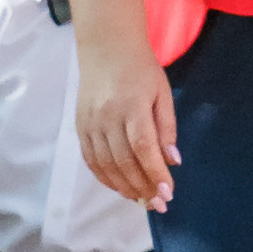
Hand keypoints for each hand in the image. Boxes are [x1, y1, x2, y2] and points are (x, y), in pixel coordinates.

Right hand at [76, 41, 178, 211]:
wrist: (106, 47)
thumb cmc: (140, 69)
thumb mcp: (162, 93)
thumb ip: (167, 128)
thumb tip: (172, 162)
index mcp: (132, 105)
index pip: (143, 148)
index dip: (155, 174)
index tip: (169, 193)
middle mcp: (107, 116)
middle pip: (124, 162)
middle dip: (143, 188)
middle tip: (159, 204)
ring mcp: (90, 122)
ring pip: (106, 165)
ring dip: (125, 187)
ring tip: (142, 200)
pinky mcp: (80, 126)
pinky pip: (91, 160)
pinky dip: (105, 178)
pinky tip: (120, 187)